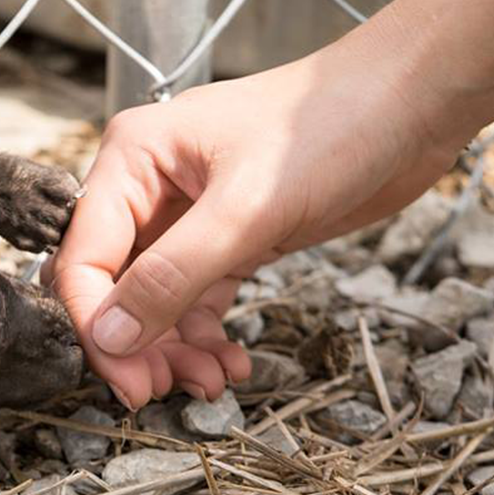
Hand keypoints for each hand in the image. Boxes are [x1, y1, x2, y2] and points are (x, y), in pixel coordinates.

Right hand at [43, 41, 473, 408]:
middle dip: (137, 342)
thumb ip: (172, 275)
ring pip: (154, 299)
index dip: (95, 323)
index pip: (84, 255)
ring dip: (175, 347)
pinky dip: (206, 335)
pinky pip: (196, 298)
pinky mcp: (228, 237)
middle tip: (163, 390)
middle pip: (114, 284)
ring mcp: (187, 214)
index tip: (125, 379)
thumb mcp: (246, 209)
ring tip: (212, 380)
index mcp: (132, 158)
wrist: (409, 104)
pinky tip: (231, 361)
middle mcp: (148, 186)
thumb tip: (109, 337)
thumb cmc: (329, 126)